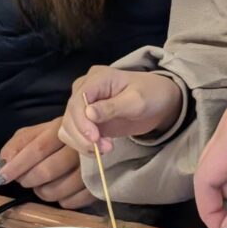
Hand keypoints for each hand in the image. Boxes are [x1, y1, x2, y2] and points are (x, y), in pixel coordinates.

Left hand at [0, 118, 95, 208]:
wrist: (100, 140)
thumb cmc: (62, 137)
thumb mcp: (38, 133)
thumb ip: (18, 145)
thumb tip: (3, 166)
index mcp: (62, 128)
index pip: (36, 149)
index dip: (16, 166)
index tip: (0, 178)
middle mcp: (80, 146)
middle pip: (47, 171)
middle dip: (28, 180)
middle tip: (24, 180)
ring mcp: (93, 167)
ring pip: (58, 190)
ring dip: (42, 192)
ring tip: (41, 186)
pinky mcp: (99, 185)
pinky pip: (72, 202)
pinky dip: (60, 201)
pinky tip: (59, 191)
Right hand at [59, 66, 182, 154]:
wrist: (159, 102)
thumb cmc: (151, 95)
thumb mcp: (137, 100)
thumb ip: (113, 107)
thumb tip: (89, 114)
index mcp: (96, 78)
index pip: (77, 100)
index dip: (81, 121)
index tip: (94, 139)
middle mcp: (84, 89)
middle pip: (69, 114)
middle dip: (83, 135)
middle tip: (105, 149)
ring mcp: (82, 105)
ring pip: (67, 126)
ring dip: (81, 142)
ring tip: (106, 149)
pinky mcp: (85, 120)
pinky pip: (73, 134)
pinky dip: (82, 145)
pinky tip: (100, 149)